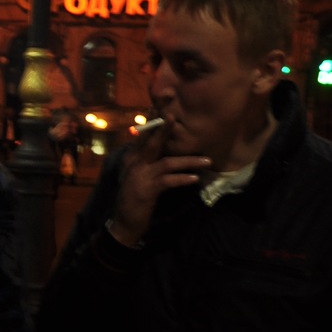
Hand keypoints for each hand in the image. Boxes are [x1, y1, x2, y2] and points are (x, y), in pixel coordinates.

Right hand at [109, 124, 210, 245]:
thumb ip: (146, 162)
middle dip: (164, 128)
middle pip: (151, 142)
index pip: (142, 135)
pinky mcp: (147, 190)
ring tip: (207, 161)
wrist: (124, 223)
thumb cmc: (133, 199)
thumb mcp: (137, 176)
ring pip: (167, 162)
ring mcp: (140, 176)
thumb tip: (163, 149)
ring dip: (189, 161)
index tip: (163, 108)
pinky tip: (195, 179)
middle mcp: (134, 164)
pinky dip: (183, 179)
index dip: (153, 122)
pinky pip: (168, 181)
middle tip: (176, 116)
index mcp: (131, 158)